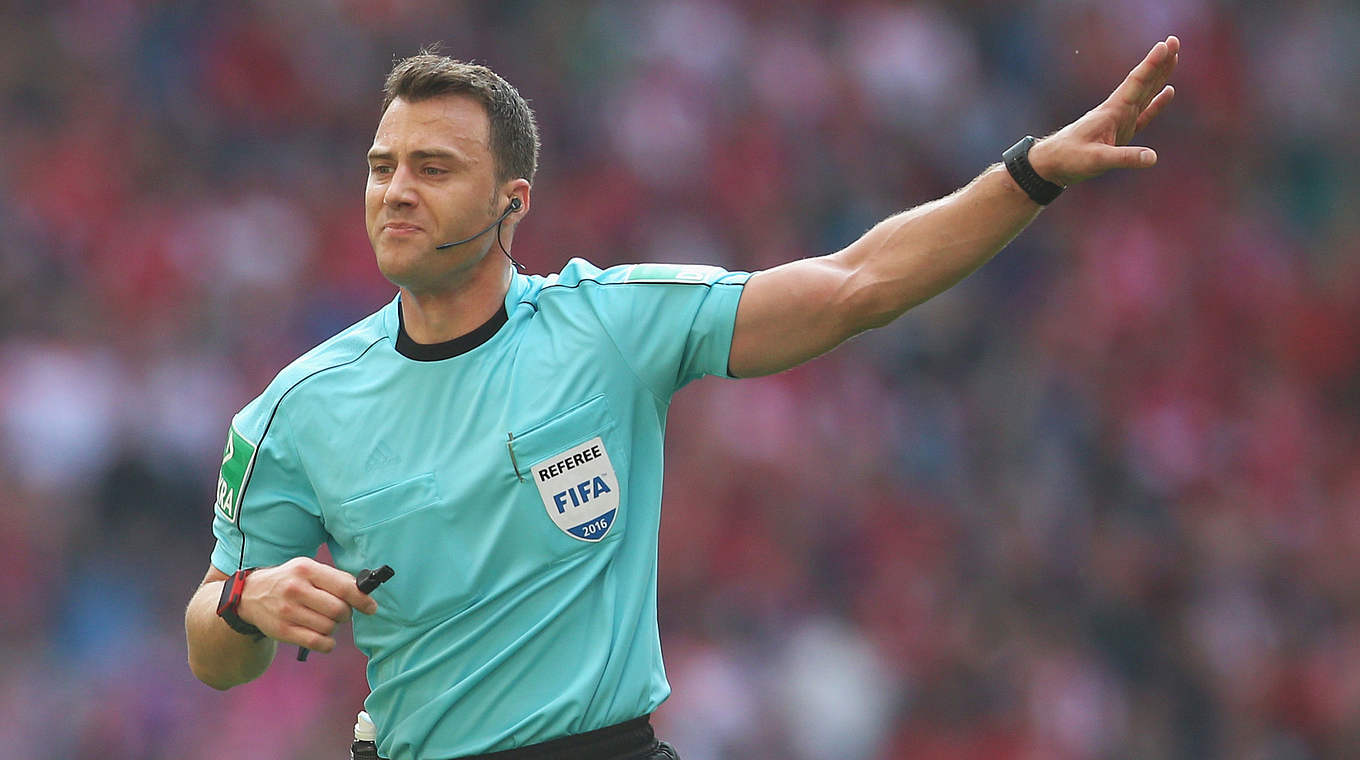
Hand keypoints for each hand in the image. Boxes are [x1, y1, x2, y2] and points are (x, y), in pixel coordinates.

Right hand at [236, 557, 378, 653]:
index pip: (344, 587)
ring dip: (334, 628)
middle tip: (340, 612)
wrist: (250, 595)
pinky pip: (317, 643)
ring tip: (324, 620)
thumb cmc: (289, 581)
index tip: (371, 607)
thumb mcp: (308, 569)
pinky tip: (324, 637)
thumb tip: (364, 591)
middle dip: (346, 614)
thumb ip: (335, 578)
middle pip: (339, 610)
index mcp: (306, 569)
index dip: (362, 600)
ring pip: (329, 628)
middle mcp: (296, 589)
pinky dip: (327, 643)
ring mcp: (288, 611)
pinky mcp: (283, 631)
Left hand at [1028, 36, 1179, 186]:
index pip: (1136, 83)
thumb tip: (1152, 157)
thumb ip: (1124, 158)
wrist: (1051, 164)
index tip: (1166, 45)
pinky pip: (1144, 114)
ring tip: (1173, 57)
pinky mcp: (1120, 132)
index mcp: (1111, 112)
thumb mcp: (1097, 160)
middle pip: (1143, 82)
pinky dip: (1156, 103)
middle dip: (1159, 63)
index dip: (1152, 65)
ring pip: (1145, 93)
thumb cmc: (1069, 159)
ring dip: (1159, 76)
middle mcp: (1117, 111)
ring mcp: (1119, 121)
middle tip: (1174, 41)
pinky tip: (1167, 91)